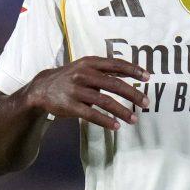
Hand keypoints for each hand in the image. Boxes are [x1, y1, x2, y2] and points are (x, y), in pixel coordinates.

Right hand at [28, 57, 150, 130]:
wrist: (42, 88)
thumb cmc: (71, 77)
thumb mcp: (85, 67)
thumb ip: (105, 70)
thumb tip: (132, 74)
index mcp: (90, 62)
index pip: (116, 64)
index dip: (133, 70)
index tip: (147, 77)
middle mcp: (83, 74)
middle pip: (114, 84)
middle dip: (133, 94)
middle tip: (146, 103)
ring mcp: (76, 90)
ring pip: (104, 101)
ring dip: (122, 111)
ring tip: (134, 119)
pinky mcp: (70, 106)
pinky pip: (91, 114)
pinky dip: (105, 121)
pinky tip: (116, 126)